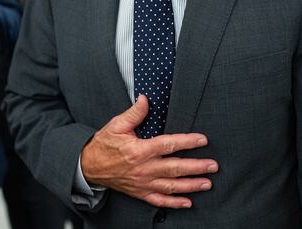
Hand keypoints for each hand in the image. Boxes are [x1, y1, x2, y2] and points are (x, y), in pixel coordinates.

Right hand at [80, 95, 217, 208]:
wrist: (88, 166)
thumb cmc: (103, 144)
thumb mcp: (116, 125)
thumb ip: (134, 113)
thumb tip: (145, 99)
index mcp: (139, 150)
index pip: (168, 145)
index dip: (187, 142)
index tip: (202, 140)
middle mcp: (143, 169)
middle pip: (175, 168)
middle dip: (197, 167)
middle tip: (213, 166)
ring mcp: (142, 183)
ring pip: (171, 186)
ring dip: (191, 185)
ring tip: (208, 183)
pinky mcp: (139, 192)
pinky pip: (159, 200)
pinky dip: (174, 203)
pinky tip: (188, 202)